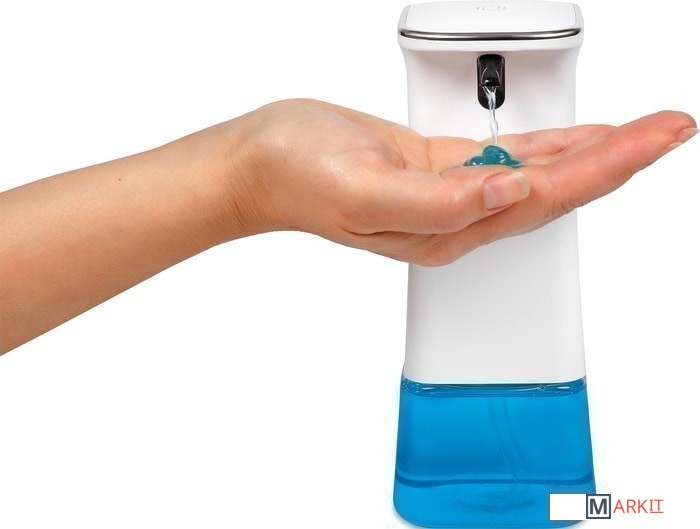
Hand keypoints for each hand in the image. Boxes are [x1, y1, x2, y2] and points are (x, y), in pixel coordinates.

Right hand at [224, 99, 695, 264]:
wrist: (262, 159)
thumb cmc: (299, 174)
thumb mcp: (365, 191)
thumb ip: (440, 201)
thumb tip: (508, 190)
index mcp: (447, 229)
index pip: (545, 197)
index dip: (607, 167)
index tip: (656, 138)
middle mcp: (456, 217)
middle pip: (556, 189)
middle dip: (620, 159)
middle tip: (672, 128)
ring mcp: (449, 192)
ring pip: (539, 173)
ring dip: (593, 153)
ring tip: (642, 132)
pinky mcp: (437, 167)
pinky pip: (509, 156)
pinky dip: (550, 145)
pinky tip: (577, 138)